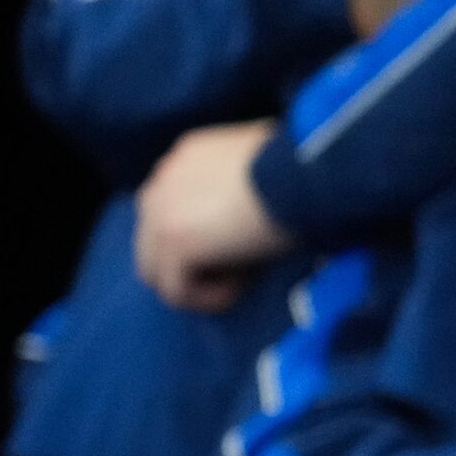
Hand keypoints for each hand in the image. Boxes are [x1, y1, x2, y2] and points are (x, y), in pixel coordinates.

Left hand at [135, 121, 294, 311]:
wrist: (299, 172)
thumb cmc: (300, 167)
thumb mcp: (266, 159)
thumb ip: (244, 175)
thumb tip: (257, 198)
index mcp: (184, 159)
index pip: (174, 209)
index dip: (208, 234)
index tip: (249, 239)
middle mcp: (162, 182)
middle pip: (155, 241)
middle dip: (195, 260)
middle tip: (245, 264)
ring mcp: (160, 213)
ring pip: (158, 270)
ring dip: (200, 281)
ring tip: (244, 278)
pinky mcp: (172, 242)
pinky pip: (177, 291)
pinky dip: (210, 297)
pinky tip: (244, 285)